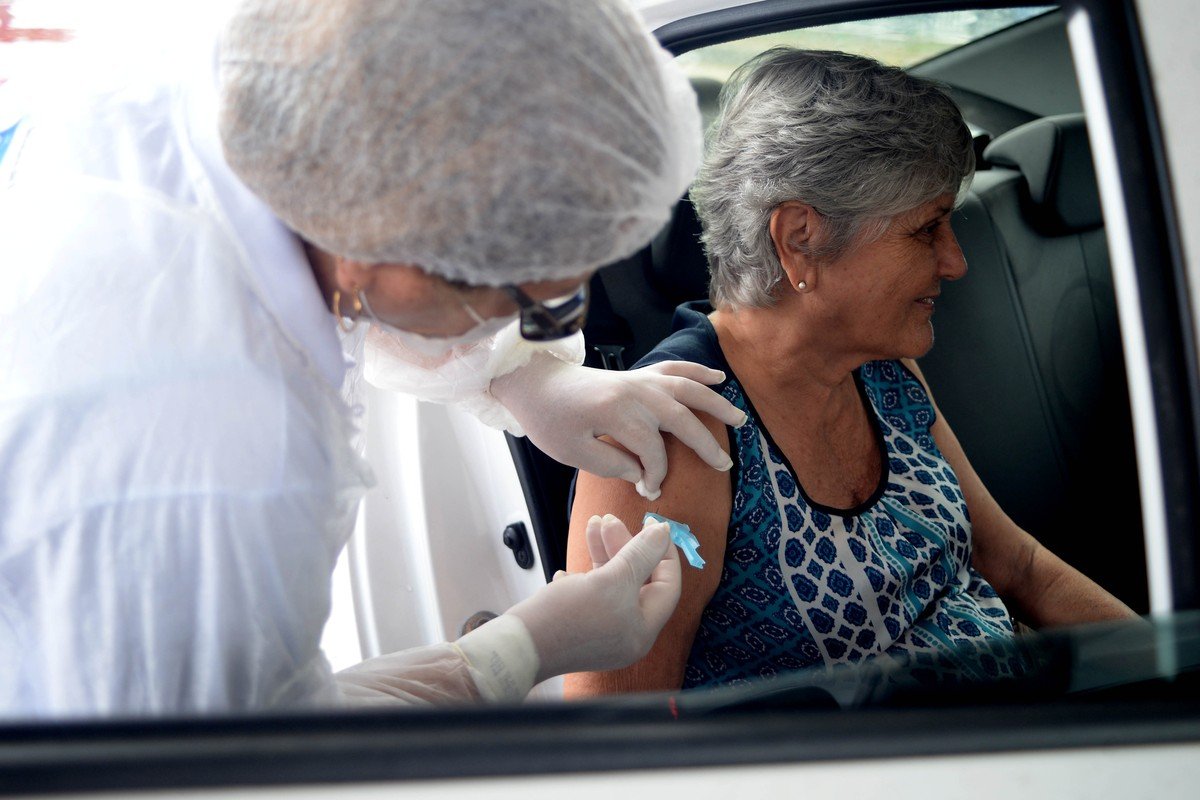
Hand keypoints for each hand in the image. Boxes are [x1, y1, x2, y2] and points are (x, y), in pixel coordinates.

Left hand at [491, 353, 744, 498]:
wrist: (534, 383)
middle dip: (704, 445)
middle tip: (724, 467)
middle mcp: (634, 392)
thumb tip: (645, 474)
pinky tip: (717, 378)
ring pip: (687, 389)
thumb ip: (614, 464)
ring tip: (739, 419)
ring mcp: (638, 379)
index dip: (655, 474)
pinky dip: (697, 371)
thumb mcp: (573, 453)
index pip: (652, 450)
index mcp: (617, 413)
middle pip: (681, 418)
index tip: (649, 491)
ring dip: (715, 404)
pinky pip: (674, 369)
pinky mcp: (637, 374)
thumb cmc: (549, 421)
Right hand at [507, 515, 680, 681]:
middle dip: (625, 546)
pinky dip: (586, 576)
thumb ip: (641, 555)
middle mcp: (626, 635)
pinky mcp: (580, 629)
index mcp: (642, 629)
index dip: (662, 553)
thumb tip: (664, 533)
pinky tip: (569, 571)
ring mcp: (603, 633)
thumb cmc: (567, 616)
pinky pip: (592, 596)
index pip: (667, 586)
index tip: (652, 525)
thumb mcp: (611, 579)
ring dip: (604, 553)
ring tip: (592, 525)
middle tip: (609, 519)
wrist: (516, 647)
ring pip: (613, 584)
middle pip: (637, 582)